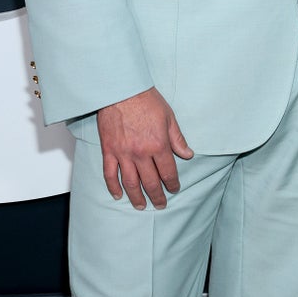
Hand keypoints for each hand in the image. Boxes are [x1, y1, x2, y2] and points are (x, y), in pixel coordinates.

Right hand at [97, 87, 193, 209]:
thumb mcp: (169, 117)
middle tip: (161, 204)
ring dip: (137, 198)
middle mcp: (141, 153)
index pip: (167, 172)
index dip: (172, 183)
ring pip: (131, 183)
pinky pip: (110, 174)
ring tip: (142, 206)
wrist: (122, 90)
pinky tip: (118, 195)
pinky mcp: (109, 151)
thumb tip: (188, 154)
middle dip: (157, 196)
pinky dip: (113, 187)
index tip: (174, 188)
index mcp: (158, 145)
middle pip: (150, 182)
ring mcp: (123, 154)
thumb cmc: (146, 100)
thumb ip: (177, 139)